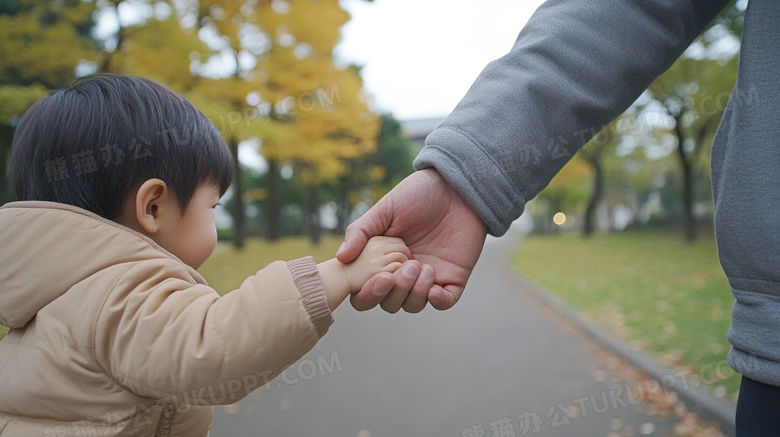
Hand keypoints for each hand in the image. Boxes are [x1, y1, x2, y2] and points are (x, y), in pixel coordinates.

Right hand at [336, 168, 487, 312]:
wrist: (455, 186)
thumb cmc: (417, 194)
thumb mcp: (385, 210)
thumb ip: (361, 232)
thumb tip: (341, 258)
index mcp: (382, 261)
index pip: (366, 292)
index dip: (367, 295)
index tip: (378, 278)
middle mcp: (403, 274)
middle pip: (389, 303)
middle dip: (392, 293)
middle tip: (399, 270)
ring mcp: (428, 277)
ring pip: (413, 305)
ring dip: (413, 293)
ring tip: (419, 266)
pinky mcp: (453, 277)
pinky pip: (444, 302)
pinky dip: (437, 301)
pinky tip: (433, 287)